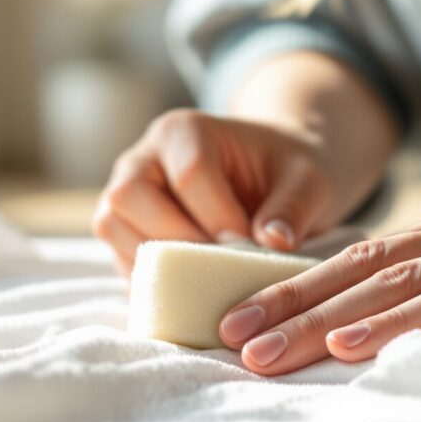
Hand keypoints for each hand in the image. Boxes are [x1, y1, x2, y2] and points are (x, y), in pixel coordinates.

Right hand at [93, 108, 346, 272]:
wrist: (272, 177)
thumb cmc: (288, 173)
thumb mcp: (310, 181)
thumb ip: (294, 208)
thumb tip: (273, 242)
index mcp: (186, 130)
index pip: (189, 174)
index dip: (218, 218)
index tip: (251, 247)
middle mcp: (145, 157)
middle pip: (128, 195)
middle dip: (174, 239)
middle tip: (220, 266)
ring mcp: (127, 192)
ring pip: (111, 225)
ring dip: (154, 262)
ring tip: (205, 281)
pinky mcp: (125, 229)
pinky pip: (118, 255)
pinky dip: (149, 280)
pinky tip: (190, 291)